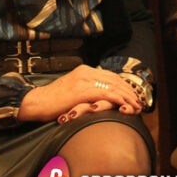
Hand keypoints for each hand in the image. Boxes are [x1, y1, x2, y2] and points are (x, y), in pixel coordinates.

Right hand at [17, 65, 142, 122]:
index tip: (133, 94)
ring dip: (128, 96)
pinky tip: (126, 104)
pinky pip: (106, 93)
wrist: (36, 102)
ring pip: (113, 85)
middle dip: (129, 90)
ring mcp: (84, 80)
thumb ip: (85, 90)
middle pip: (114, 79)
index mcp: (84, 71)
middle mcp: (85, 72)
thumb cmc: (52, 102)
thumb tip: (98, 98)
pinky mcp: (82, 90)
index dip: (124, 85)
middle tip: (139, 101)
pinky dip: (119, 98)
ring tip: (136, 105)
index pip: (110, 76)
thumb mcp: (71, 91)